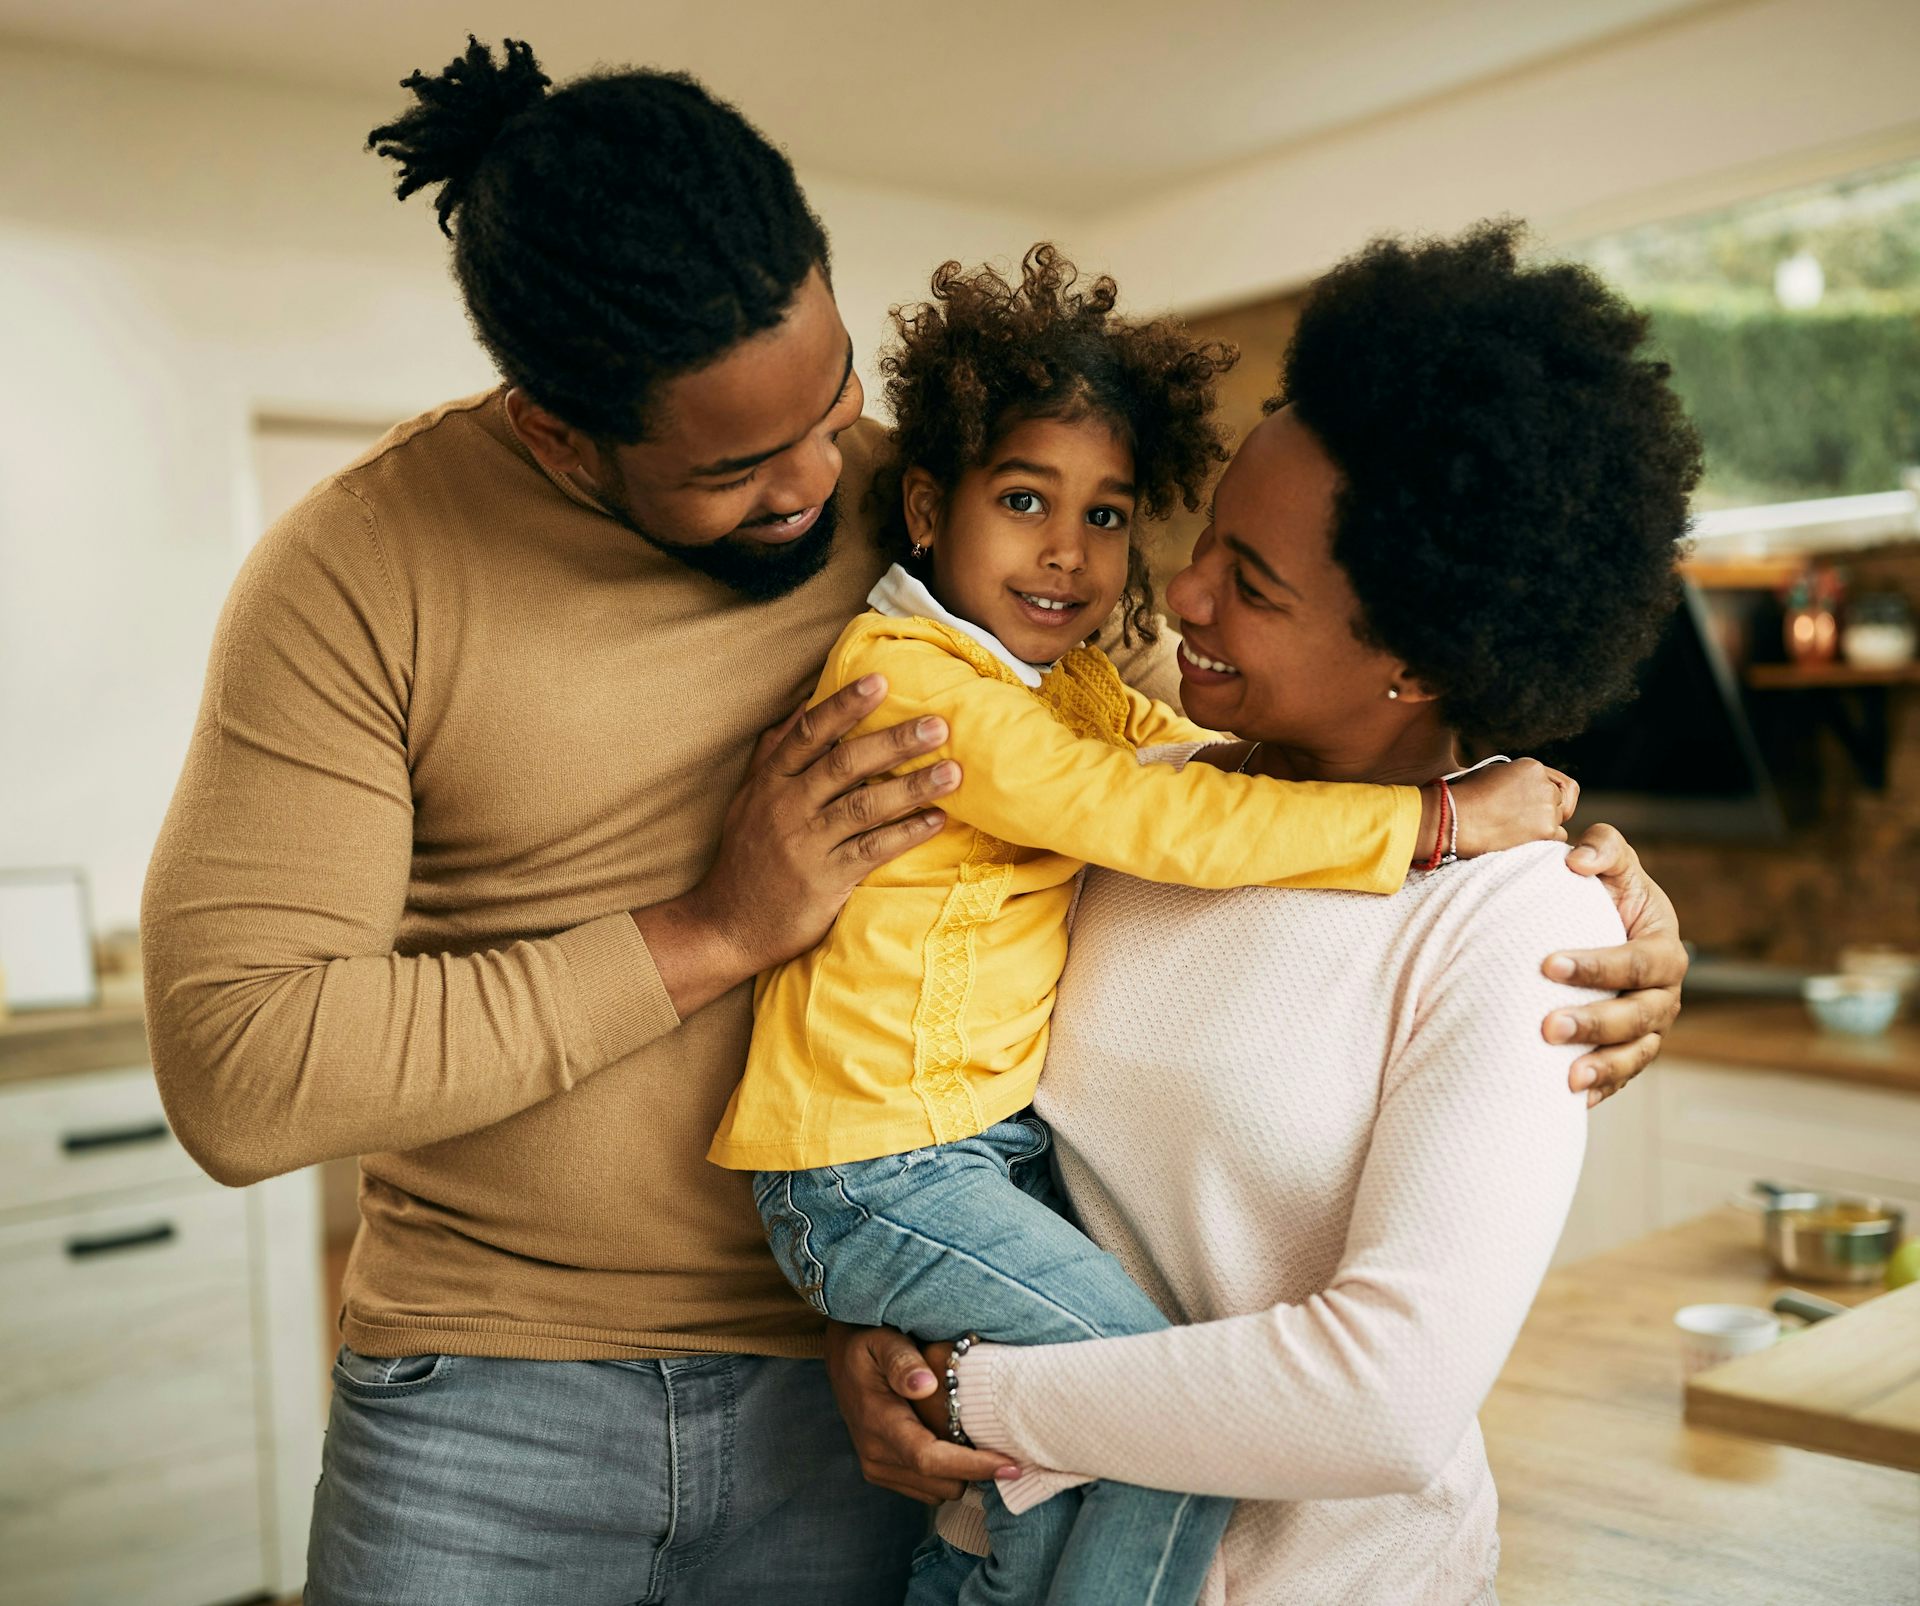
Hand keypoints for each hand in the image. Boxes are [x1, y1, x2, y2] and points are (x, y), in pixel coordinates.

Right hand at [635, 676, 959, 1017]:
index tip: (881, 680)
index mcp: (770, 782)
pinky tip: (937, 820)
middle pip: (845, 763)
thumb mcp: (748, 799)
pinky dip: (907, 833)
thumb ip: (775, 754)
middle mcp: (786, 807)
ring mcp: (806, 844)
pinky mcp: (824, 880)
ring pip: (865, 805)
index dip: (844, 705)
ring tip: (954, 772)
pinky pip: (873, 850)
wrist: (727, 925)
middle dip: (895, 741)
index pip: (809, 733)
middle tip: (939, 724)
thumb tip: (801, 706)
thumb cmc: (746, 857)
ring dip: (913, 787)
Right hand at [823, 1322, 1013, 1503]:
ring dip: (962, 1473)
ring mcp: (877, 1468)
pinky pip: (927, 1490)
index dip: (973, 1465)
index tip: (1010, 1464)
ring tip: (979, 1439)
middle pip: (941, 1483)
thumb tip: (925, 1385)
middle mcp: (875, 1454)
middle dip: (974, 1469)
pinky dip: (948, 1475)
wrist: (842, 1358)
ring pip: (937, 1492)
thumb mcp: (883, 1340)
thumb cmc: (868, 1343)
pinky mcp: (883, 1473)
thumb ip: (902, 1361)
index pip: (929, 1459)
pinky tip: (958, 1445)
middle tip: (1002, 1441)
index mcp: (877, 1423)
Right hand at [1445, 759, 1577, 859]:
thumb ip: (1516, 778)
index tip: (1534, 804)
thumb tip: (1524, 790)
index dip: (1545, 793)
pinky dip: (1543, 841)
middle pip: (1558, 800)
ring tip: (1514, 829)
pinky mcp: (1547, 830)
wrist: (1454, 819)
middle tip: (1520, 820)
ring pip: (1558, 819)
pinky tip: (1521, 839)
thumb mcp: (1491, 774)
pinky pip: (1558, 837)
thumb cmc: (1464, 797)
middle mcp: (1544, 784)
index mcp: (1531, 767)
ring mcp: (1547, 807)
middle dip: (1544, 809)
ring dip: (1543, 825)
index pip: (1555, 781)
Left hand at [1545, 823, 1687, 1106]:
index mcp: (1665, 948)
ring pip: (1636, 1054)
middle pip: (1638, 1015)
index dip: (1597, 965)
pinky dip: (1601, 1090)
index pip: (1638, 961)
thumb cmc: (1604, 892)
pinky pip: (1622, 1077)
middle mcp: (1664, 993)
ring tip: (1567, 1078)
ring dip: (1603, 1067)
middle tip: (1549, 1026)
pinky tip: (1569, 1101)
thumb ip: (1603, 848)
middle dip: (1596, 1022)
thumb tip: (1576, 860)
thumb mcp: (1612, 863)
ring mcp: (1650, 1027)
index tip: (1548, 963)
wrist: (1602, 926)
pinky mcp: (1630, 1051)